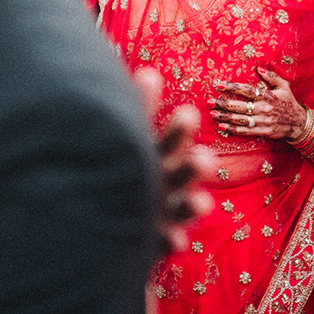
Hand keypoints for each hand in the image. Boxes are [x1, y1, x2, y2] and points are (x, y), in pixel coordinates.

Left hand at [133, 68, 215, 251]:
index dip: (180, 129)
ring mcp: (163, 211)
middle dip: (195, 167)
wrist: (105, 212)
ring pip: (182, 208)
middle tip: (207, 159)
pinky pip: (164, 242)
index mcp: (160, 155)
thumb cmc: (128, 164)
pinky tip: (176, 240)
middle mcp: (166, 182)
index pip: (172, 138)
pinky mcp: (154, 238)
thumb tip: (149, 72)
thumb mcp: (132, 135)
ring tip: (201, 203)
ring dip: (193, 206)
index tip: (188, 113)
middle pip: (183, 173)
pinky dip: (171, 241)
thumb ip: (140, 106)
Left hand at [212, 69, 305, 141]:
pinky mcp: (261, 131)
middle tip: (209, 101)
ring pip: (239, 119)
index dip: (232, 87)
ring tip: (212, 113)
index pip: (247, 90)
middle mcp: (263, 109)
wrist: (298, 123)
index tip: (219, 85)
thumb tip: (258, 68)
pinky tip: (221, 126)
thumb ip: (271, 77)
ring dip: (224, 116)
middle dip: (223, 103)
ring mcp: (262, 121)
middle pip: (239, 106)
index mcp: (267, 96)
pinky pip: (244, 131)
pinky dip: (232, 129)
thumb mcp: (284, 86)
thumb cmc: (288, 102)